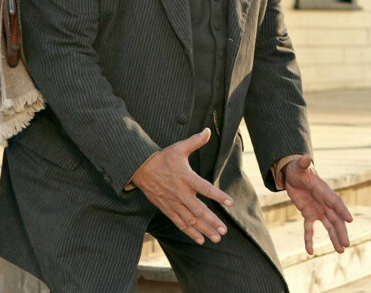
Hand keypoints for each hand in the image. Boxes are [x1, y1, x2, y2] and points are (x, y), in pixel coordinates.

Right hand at [130, 128, 233, 244]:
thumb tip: (208, 131)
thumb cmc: (162, 157)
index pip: (205, 188)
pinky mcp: (167, 209)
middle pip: (199, 210)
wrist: (140, 168)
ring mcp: (173, 203)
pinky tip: (200, 239)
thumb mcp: (179, 147)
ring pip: (190, 220)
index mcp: (186, 177)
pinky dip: (190, 232)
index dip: (218, 196)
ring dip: (204, 230)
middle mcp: (181, 193)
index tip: (230, 202)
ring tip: (216, 238)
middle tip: (224, 231)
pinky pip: (179, 223)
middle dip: (212, 221)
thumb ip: (195, 141)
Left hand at [283, 155, 351, 254]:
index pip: (335, 201)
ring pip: (328, 225)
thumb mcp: (298, 166)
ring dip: (334, 238)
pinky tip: (310, 251)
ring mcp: (318, 209)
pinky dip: (309, 239)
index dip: (342, 210)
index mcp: (324, 190)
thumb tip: (305, 157)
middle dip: (341, 231)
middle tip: (346, 244)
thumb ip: (302, 163)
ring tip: (340, 250)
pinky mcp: (308, 214)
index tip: (350, 220)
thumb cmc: (298, 168)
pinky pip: (310, 228)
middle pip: (335, 218)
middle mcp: (324, 202)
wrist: (293, 174)